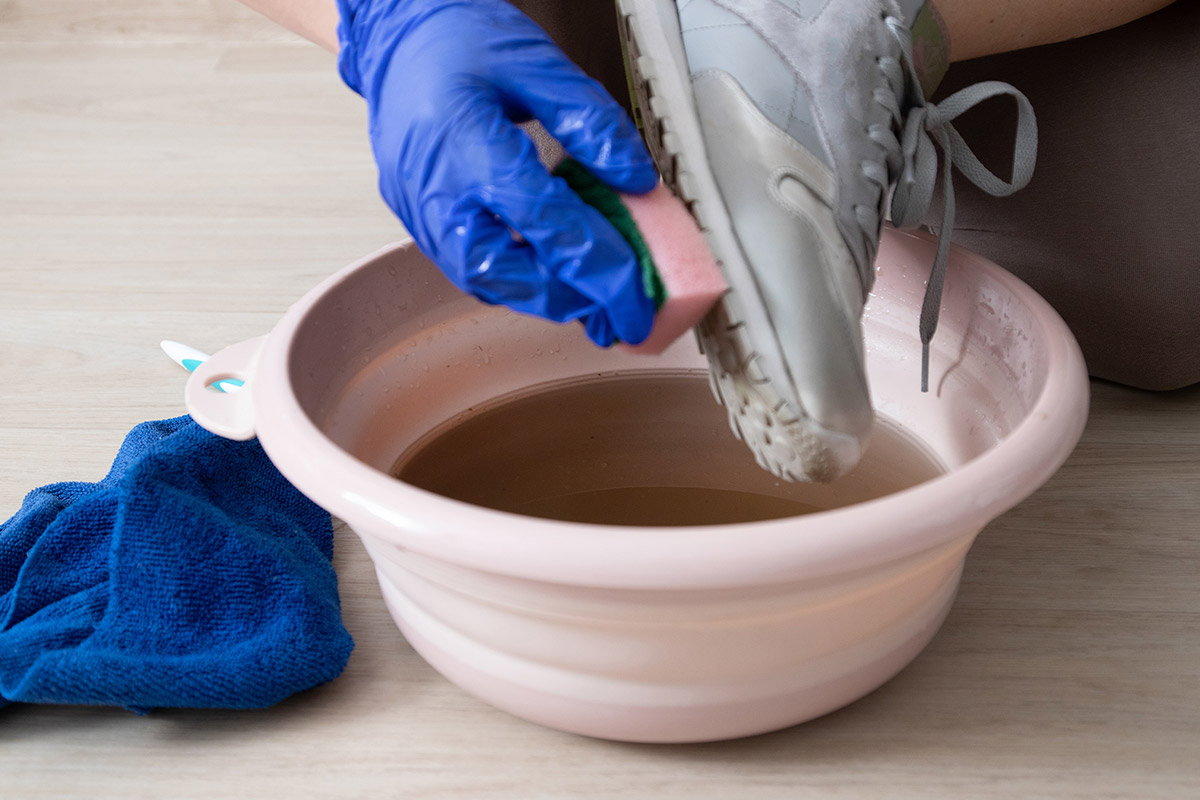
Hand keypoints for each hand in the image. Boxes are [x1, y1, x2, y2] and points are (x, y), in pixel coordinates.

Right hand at [336, 0, 658, 345]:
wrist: (396, 35)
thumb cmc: (456, 41)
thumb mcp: (538, 64)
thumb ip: (591, 122)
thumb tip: (635, 178)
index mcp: (467, 144)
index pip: (548, 227)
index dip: (600, 269)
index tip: (639, 297)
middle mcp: (436, 189)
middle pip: (510, 275)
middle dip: (573, 300)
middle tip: (622, 310)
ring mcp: (420, 211)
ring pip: (486, 283)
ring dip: (545, 298)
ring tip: (592, 295)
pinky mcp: (419, 220)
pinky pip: (470, 267)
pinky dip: (517, 280)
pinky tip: (552, 273)